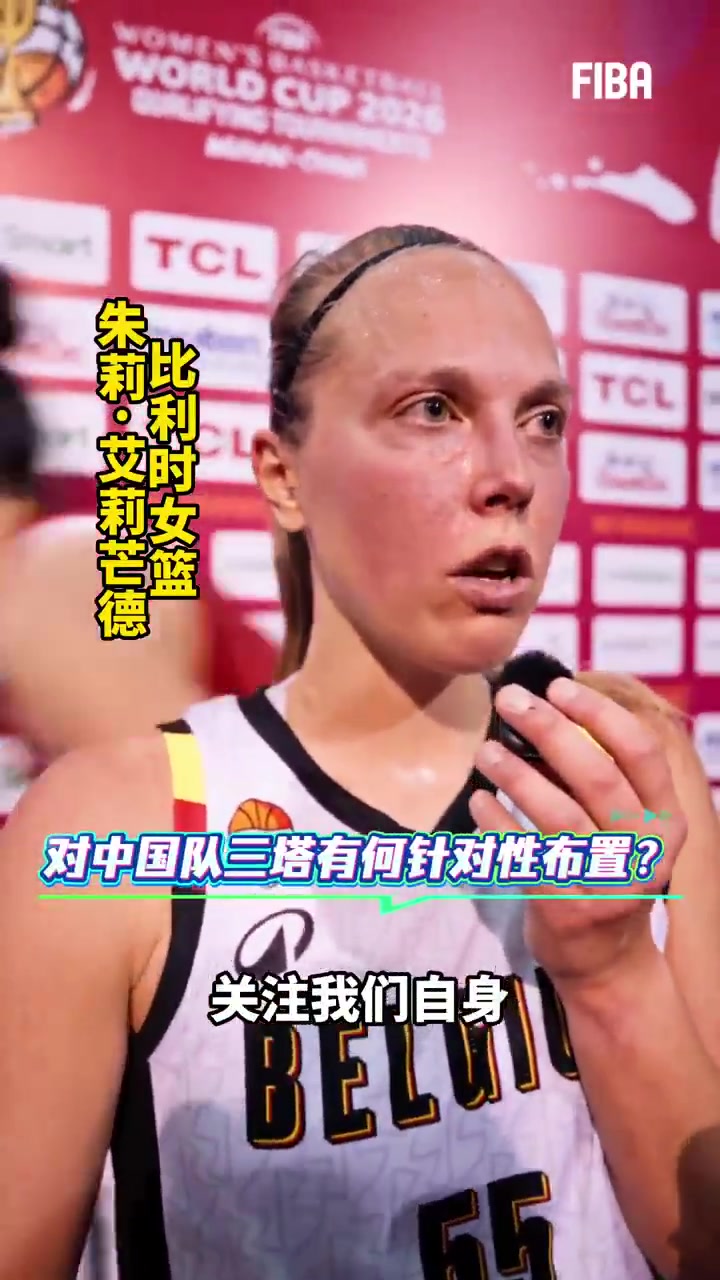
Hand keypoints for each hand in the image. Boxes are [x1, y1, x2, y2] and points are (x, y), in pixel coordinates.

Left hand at [470, 677, 687, 995]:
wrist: (607, 964)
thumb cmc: (608, 876)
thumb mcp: (625, 831)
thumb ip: (598, 781)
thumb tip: (545, 709)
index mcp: (666, 822)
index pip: (641, 754)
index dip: (600, 714)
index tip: (560, 685)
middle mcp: (645, 852)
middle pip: (597, 777)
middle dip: (550, 730)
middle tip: (510, 701)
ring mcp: (608, 884)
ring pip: (559, 816)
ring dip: (517, 775)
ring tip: (485, 751)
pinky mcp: (567, 910)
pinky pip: (525, 855)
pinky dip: (497, 823)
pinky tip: (479, 800)